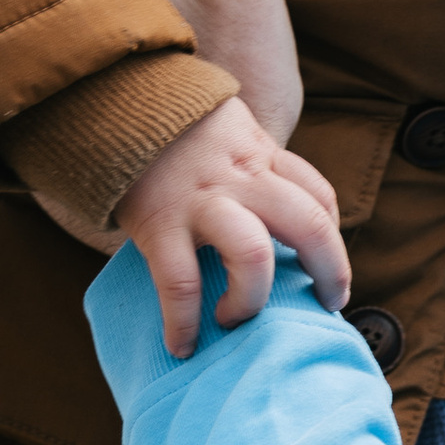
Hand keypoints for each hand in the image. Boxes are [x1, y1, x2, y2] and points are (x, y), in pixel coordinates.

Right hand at [115, 93, 351, 356]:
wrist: (112, 100)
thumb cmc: (170, 126)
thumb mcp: (227, 129)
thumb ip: (250, 163)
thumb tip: (267, 214)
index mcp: (260, 155)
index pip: (319, 196)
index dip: (333, 239)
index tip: (327, 270)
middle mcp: (243, 178)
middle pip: (309, 225)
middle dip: (329, 271)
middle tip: (326, 304)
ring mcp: (202, 202)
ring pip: (254, 256)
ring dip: (253, 298)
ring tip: (238, 318)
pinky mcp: (159, 224)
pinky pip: (181, 283)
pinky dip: (183, 322)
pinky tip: (182, 345)